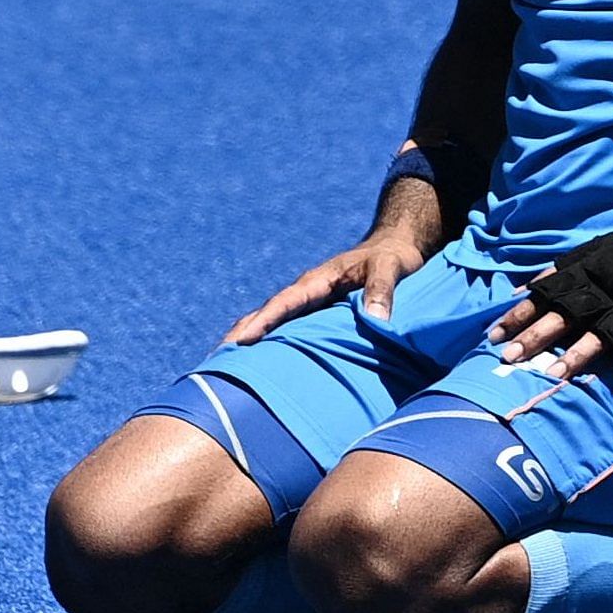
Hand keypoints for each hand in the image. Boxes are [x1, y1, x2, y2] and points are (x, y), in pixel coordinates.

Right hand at [224, 234, 428, 344]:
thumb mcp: (391, 268)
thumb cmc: (392, 257)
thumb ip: (382, 290)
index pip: (284, 303)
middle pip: (268, 314)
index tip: (241, 341)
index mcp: (318, 281)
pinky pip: (292, 329)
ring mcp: (312, 303)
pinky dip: (274, 343)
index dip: (263, 322)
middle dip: (243, 333)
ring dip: (253, 339)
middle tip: (217, 359)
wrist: (395, 246)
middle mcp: (308, 293)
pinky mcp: (320, 313)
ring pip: (275, 322)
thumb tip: (376, 319)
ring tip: (229, 366)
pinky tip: (267, 364)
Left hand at [484, 225, 612, 421]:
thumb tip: (527, 289)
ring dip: (579, 356)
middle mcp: (612, 291)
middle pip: (569, 314)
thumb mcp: (602, 251)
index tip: (493, 336)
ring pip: (607, 335)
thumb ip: (568, 270)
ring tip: (554, 379)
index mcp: (592, 271)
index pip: (548, 292)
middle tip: (509, 359)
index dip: (520, 315)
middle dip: (538, 336)